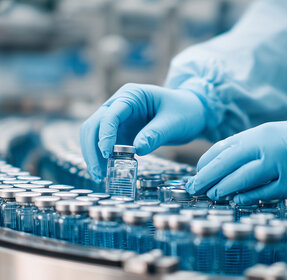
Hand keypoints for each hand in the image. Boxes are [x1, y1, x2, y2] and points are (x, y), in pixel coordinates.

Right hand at [80, 83, 208, 180]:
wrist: (193, 113)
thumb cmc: (185, 111)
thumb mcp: (173, 122)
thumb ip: (155, 134)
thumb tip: (137, 150)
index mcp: (131, 95)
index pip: (110, 114)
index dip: (105, 134)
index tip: (107, 154)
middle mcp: (119, 105)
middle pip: (94, 125)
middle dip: (92, 148)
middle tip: (98, 172)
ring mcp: (119, 120)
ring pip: (95, 136)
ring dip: (94, 155)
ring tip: (100, 176)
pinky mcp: (122, 133)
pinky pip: (107, 146)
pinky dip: (104, 159)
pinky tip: (108, 173)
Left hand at [185, 112, 286, 203]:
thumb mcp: (276, 134)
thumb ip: (253, 146)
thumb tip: (226, 162)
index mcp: (260, 133)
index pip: (223, 148)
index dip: (207, 163)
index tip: (197, 174)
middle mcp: (266, 146)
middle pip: (226, 163)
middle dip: (206, 177)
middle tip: (192, 189)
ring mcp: (279, 164)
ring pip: (241, 178)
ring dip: (223, 188)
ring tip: (211, 196)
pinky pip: (264, 192)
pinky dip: (248, 197)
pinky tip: (237, 201)